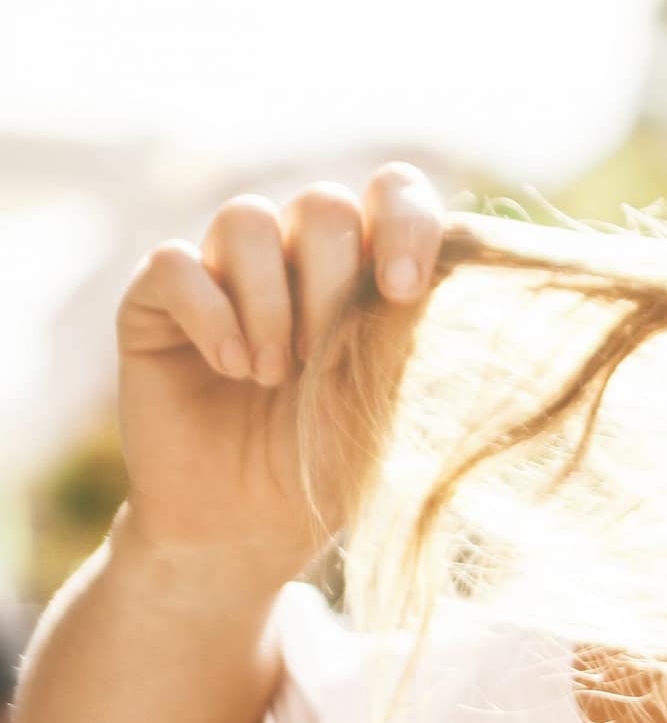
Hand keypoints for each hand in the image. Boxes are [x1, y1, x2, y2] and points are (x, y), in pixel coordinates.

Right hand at [112, 162, 445, 585]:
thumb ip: (419, 341)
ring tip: (276, 377)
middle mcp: (296, 260)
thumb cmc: (333, 468)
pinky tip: (232, 368)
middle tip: (325, 357)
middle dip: (333, 280)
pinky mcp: (157, 302)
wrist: (250, 529)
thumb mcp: (393, 409)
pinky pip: (176, 265)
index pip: (393, 193)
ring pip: (247, 220)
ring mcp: (224, 273)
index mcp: (365, 272)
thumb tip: (453, 284)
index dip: (404, 222)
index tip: (403, 291)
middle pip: (322, 205)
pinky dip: (211, 314)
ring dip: (272, 301)